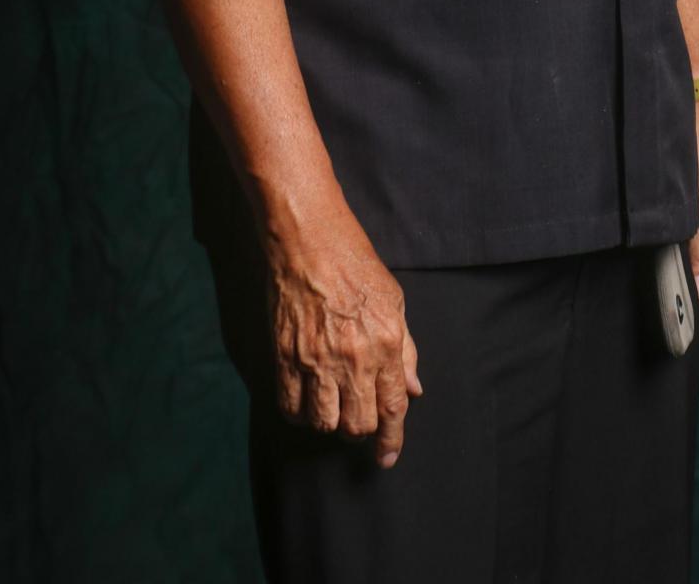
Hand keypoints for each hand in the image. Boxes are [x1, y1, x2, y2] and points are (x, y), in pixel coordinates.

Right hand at [263, 201, 423, 467]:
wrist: (309, 241)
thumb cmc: (355, 263)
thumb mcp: (394, 300)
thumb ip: (406, 349)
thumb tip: (413, 389)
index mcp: (385, 344)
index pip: (393, 408)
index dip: (391, 440)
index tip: (387, 457)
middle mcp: (352, 358)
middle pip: (358, 424)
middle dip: (360, 430)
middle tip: (357, 418)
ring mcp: (315, 360)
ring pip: (324, 423)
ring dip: (330, 423)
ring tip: (332, 407)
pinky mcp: (285, 357)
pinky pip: (291, 407)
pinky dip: (299, 414)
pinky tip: (306, 402)